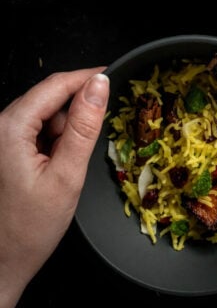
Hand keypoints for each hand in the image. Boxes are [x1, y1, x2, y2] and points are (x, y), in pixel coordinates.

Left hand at [0, 68, 108, 307]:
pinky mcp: (2, 150)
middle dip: (75, 114)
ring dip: (62, 131)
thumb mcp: (66, 176)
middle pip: (49, 98)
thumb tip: (100, 84)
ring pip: (43, 114)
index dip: (89, 77)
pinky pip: (33, 131)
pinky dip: (50, 142)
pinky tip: (52, 169)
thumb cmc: (28, 230)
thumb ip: (85, 126)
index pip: (56, 84)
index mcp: (9, 128)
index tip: (115, 77)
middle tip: (89, 144)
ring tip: (64, 167)